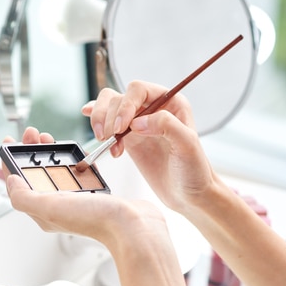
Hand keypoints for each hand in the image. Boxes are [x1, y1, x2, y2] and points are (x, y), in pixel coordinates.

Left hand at [2, 126, 167, 248]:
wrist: (134, 226)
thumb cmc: (96, 219)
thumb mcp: (51, 207)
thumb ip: (24, 197)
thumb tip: (11, 182)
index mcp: (45, 212)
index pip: (19, 185)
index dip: (11, 162)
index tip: (10, 141)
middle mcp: (59, 207)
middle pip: (37, 176)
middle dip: (32, 152)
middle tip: (33, 134)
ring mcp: (78, 201)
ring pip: (58, 173)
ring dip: (51, 154)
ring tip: (50, 138)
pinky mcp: (96, 195)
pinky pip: (80, 174)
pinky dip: (74, 161)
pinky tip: (76, 153)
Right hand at [82, 81, 216, 212]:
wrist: (189, 195)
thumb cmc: (194, 170)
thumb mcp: (187, 145)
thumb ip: (166, 126)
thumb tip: (136, 122)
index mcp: (171, 102)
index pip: (139, 90)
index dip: (126, 105)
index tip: (121, 128)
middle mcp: (153, 108)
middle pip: (119, 97)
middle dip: (109, 117)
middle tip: (109, 139)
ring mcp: (139, 122)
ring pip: (109, 107)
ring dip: (101, 123)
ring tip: (107, 144)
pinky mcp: (128, 138)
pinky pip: (108, 122)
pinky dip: (96, 121)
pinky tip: (91, 123)